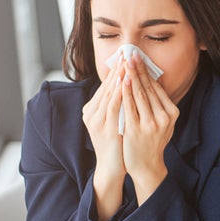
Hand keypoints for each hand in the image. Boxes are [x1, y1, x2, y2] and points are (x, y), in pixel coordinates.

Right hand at [82, 55, 125, 220]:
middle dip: (117, 69)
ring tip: (126, 64)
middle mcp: (91, 113)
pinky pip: (112, 108)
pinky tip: (125, 84)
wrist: (112, 167)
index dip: (115, 70)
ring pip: (108, 95)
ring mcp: (96, 121)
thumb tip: (127, 85)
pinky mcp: (104, 129)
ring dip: (117, 78)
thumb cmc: (116, 142)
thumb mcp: (115, 119)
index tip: (125, 56)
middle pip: (105, 87)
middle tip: (126, 53)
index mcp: (92, 109)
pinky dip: (118, 94)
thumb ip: (117, 104)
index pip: (105, 85)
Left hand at [120, 51, 176, 203]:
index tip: (139, 58)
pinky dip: (125, 92)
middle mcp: (164, 117)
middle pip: (148, 88)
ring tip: (125, 62)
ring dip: (131, 76)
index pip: (157, 88)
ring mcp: (150, 123)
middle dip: (138, 69)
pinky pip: (129, 106)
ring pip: (139, 94)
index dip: (147, 72)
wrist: (147, 165)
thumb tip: (152, 81)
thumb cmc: (152, 141)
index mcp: (171, 113)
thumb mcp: (163, 123)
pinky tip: (121, 81)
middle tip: (131, 54)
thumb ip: (159, 105)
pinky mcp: (136, 129)